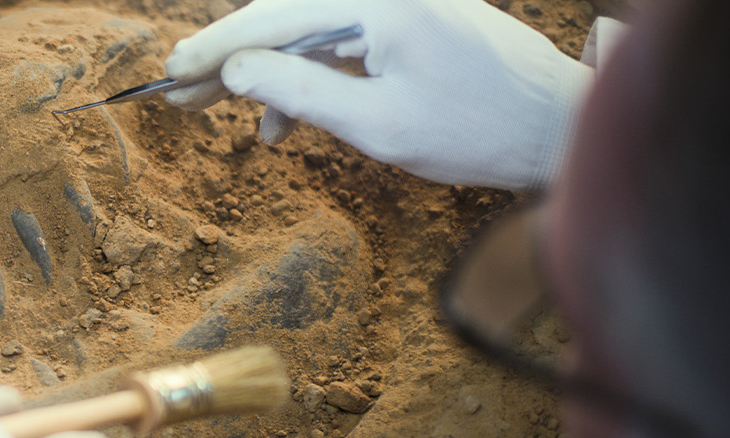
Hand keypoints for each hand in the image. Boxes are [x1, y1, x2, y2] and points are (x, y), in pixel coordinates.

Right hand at [163, 0, 594, 190]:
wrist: (559, 129)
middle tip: (181, 94)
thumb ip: (299, 93)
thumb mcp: (376, 126)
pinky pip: (343, 39)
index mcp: (381, 1)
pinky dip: (309, 74)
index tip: (171, 71)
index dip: (216, 47)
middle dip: (232, 57)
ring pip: (310, 29)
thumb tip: (235, 71)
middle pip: (287, 16)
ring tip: (226, 114)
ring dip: (268, 72)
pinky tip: (285, 119)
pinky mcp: (415, 18)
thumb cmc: (477, 132)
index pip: (275, 18)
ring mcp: (405, 0)